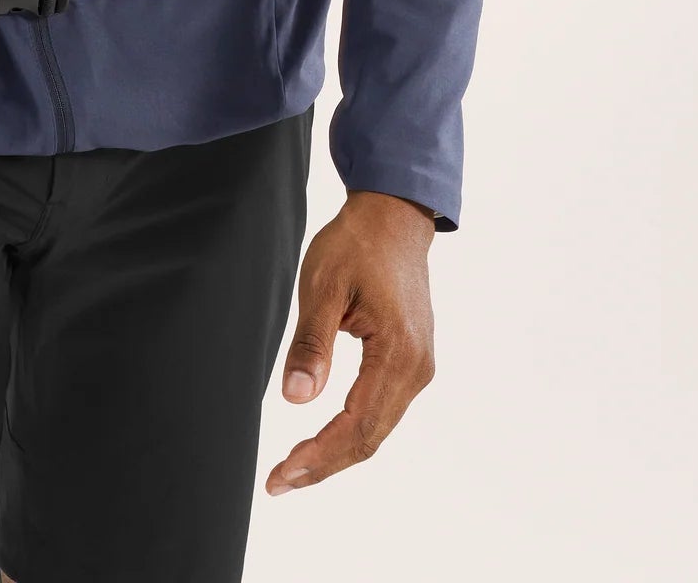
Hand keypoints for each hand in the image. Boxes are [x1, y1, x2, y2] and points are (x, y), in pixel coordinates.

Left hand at [265, 189, 435, 495]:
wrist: (394, 216)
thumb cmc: (357, 244)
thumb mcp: (323, 285)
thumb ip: (311, 343)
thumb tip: (294, 399)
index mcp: (398, 352)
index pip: (356, 425)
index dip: (318, 457)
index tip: (281, 475)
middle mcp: (417, 368)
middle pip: (370, 437)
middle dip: (323, 464)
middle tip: (278, 482)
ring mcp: (419, 366)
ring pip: (377, 428)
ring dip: (336, 451)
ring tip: (294, 467)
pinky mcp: (412, 361)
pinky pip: (382, 409)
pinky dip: (352, 430)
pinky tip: (323, 438)